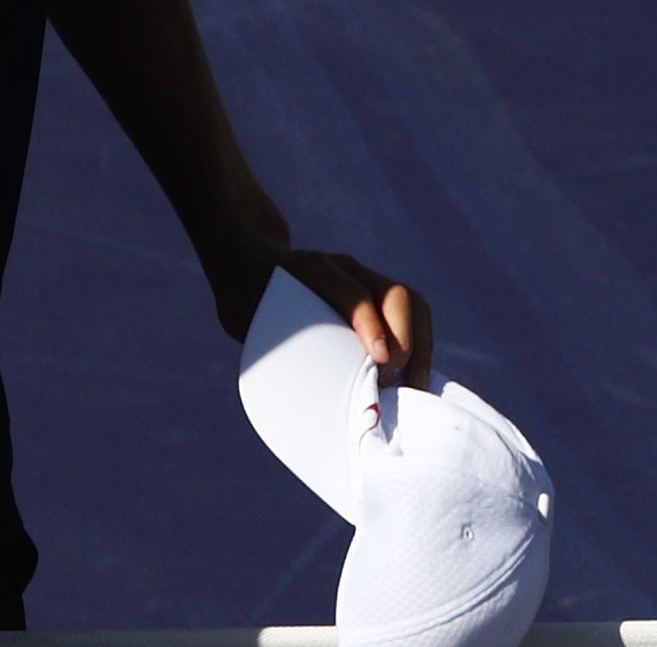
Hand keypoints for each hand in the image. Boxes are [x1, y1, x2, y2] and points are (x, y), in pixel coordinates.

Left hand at [215, 239, 431, 390]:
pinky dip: (420, 341)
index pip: (351, 292)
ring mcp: (361, 275)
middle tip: (388, 383)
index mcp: (306, 269)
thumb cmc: (241, 295)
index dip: (369, 324)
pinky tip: (415, 374)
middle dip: (403, 340)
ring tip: (414, 385)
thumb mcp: (236, 313)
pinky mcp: (372, 290)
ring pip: (409, 301)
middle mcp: (341, 267)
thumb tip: (285, 396)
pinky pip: (410, 310)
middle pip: (392, 294)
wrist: (247, 259)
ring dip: (420, 344)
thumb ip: (256, 339)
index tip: (379, 361)